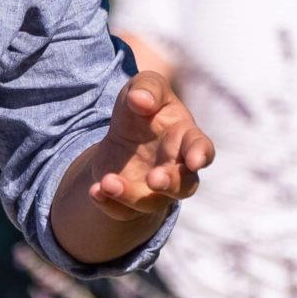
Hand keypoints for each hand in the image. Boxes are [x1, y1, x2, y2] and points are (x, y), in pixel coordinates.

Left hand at [78, 70, 213, 219]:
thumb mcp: (144, 86)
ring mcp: (154, 191)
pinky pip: (122, 211)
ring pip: (151, 202)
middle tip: (154, 180)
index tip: (195, 160)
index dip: (201, 155)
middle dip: (171, 184)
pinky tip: (95, 191)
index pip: (201, 148)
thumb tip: (141, 100)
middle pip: (184, 186)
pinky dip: (108, 203)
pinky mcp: (130, 202)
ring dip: (130, 195)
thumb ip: (149, 88)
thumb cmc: (143, 107)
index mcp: (185, 138)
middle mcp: (175, 169)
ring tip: (108, 182)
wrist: (122, 135)